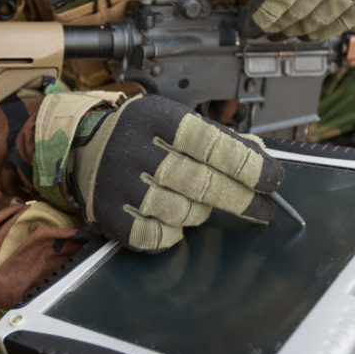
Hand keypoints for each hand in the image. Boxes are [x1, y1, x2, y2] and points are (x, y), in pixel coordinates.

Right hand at [68, 95, 284, 252]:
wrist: (81, 146)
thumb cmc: (141, 134)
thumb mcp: (175, 122)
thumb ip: (219, 140)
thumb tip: (261, 157)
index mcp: (155, 117)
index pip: (212, 144)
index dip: (248, 165)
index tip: (272, 180)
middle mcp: (133, 148)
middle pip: (201, 183)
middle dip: (239, 199)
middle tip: (262, 209)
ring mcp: (117, 183)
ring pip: (182, 212)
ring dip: (199, 213)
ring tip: (196, 202)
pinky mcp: (107, 213)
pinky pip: (156, 236)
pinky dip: (172, 234)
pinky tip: (171, 220)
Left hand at [219, 0, 354, 39]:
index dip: (263, 12)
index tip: (246, 26)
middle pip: (303, 6)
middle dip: (276, 24)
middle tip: (258, 32)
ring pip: (324, 16)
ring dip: (297, 31)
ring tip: (278, 34)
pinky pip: (348, 19)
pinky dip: (324, 31)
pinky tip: (305, 32)